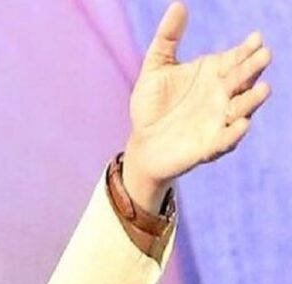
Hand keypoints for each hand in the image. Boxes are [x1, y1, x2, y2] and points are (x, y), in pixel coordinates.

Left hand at [122, 2, 271, 211]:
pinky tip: (241, 124)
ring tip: (263, 88)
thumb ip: (167, 38)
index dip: (246, 49)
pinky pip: (225, 140)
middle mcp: (223, 96)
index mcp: (214, 74)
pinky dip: (234, 133)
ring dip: (252, 100)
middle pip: (243, 80)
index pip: (236, 58)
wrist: (142, 144)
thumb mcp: (156, 68)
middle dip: (253, 69)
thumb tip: (179, 4)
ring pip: (241, 109)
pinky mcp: (209, 146)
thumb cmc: (152, 105)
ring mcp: (219, 121)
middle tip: (264, 55)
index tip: (255, 38)